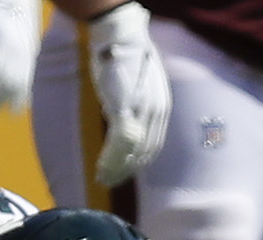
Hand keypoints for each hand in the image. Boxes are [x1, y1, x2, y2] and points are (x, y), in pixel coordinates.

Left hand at [0, 0, 35, 113]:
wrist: (21, 1)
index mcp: (7, 42)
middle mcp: (22, 52)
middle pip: (10, 83)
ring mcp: (29, 57)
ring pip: (21, 86)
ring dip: (5, 100)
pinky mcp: (32, 61)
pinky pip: (28, 84)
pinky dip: (19, 98)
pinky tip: (10, 110)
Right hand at [84, 2, 169, 187]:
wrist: (120, 35)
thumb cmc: (125, 55)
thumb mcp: (139, 83)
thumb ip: (137, 102)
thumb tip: (124, 117)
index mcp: (162, 107)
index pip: (154, 145)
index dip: (138, 162)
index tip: (124, 173)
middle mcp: (156, 112)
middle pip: (144, 153)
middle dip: (126, 171)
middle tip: (109, 182)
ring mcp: (142, 112)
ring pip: (132, 152)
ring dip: (116, 170)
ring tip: (102, 179)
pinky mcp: (125, 109)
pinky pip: (120, 143)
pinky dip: (110, 159)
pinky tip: (100, 168)